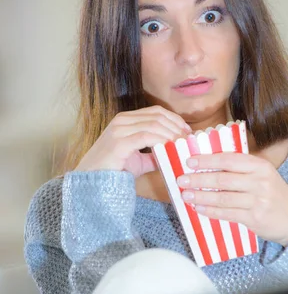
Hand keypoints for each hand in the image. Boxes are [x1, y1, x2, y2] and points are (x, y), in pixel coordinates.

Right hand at [75, 105, 190, 177]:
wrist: (92, 181)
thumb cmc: (114, 170)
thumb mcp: (139, 160)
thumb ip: (154, 154)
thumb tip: (173, 155)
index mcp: (126, 119)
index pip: (157, 112)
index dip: (175, 119)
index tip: (188, 132)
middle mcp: (122, 120)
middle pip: (158, 115)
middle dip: (177, 126)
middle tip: (189, 139)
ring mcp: (119, 129)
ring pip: (154, 124)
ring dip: (172, 134)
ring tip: (183, 145)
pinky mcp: (119, 142)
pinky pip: (146, 136)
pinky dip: (161, 141)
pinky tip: (170, 148)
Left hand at [177, 152, 287, 246]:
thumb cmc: (274, 194)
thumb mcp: (264, 175)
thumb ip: (241, 169)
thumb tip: (208, 165)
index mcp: (260, 166)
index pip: (229, 160)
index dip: (208, 160)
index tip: (190, 161)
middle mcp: (260, 181)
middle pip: (223, 179)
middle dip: (199, 179)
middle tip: (182, 179)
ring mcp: (258, 200)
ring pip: (223, 198)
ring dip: (201, 196)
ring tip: (186, 195)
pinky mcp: (254, 218)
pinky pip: (227, 213)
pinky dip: (211, 211)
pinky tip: (199, 208)